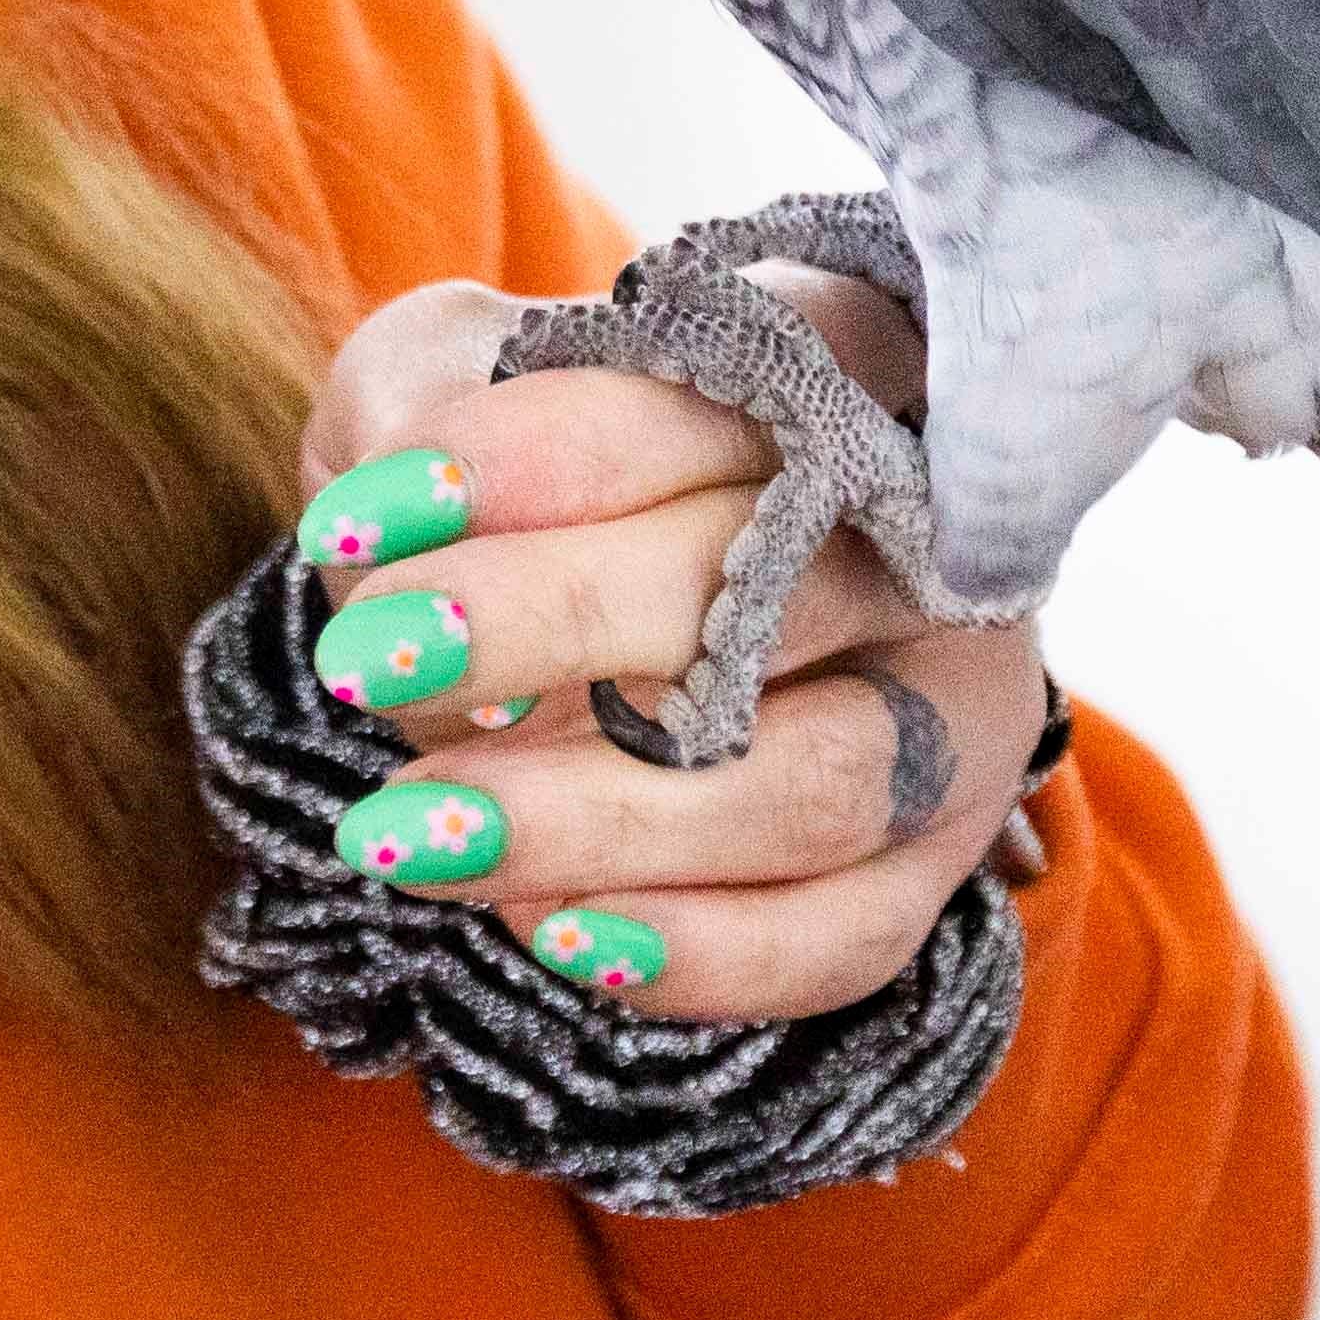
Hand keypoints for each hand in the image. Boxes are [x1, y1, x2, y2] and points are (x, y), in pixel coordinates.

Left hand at [282, 267, 1051, 1022]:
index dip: (545, 455)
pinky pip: (842, 937)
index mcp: (833, 367)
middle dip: (555, 622)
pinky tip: (544, 929)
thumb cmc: (522, 481)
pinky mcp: (927, 869)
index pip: (715, 397)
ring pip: (814, 783)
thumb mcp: (452, 381)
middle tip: (369, 657)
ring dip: (601, 819)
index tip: (374, 509)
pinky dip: (695, 952)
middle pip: (771, 583)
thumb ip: (418, 392)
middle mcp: (929, 539)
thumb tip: (401, 501)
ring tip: (410, 831)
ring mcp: (950, 714)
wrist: (587, 625)